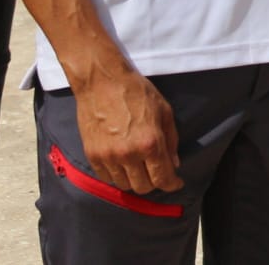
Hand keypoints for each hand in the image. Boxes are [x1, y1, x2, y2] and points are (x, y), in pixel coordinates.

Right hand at [75, 66, 181, 194]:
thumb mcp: (164, 112)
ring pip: (124, 185)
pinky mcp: (92, 155)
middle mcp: (128, 154)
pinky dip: (117, 175)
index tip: (176, 183)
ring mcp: (108, 156)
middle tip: (158, 172)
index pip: (162, 178)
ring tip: (140, 167)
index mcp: (150, 143)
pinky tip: (123, 164)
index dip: (172, 184)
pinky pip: (106, 178)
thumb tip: (173, 164)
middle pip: (143, 187)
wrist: (102, 82)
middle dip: (154, 183)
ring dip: (135, 180)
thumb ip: (171, 141)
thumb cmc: (137, 92)